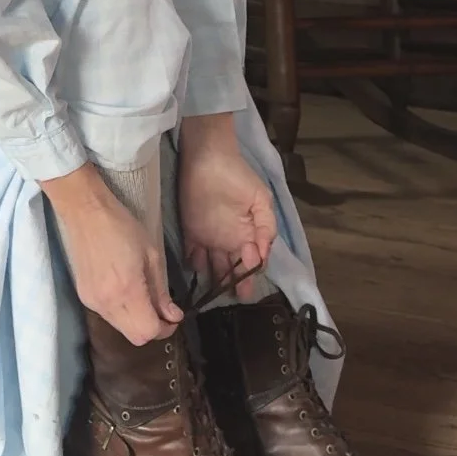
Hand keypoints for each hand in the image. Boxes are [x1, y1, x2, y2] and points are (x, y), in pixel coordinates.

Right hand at [41, 164, 183, 344]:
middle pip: (135, 337)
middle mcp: (106, 302)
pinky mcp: (84, 296)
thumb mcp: (151, 254)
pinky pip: (109, 317)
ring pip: (121, 329)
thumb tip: (172, 316)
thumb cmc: (122, 226)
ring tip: (144, 298)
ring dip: (137, 321)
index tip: (173, 317)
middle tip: (163, 311)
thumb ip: (161, 291)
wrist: (85, 212)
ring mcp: (92, 301)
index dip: (165, 330)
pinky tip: (125, 292)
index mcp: (126, 290)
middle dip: (153, 328)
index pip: (148, 331)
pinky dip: (122, 313)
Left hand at [178, 114, 276, 297]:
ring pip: (212, 266)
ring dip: (213, 279)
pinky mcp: (190, 231)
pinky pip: (191, 253)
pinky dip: (193, 262)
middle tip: (235, 298)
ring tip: (214, 290)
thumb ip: (266, 229)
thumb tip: (263, 257)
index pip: (250, 263)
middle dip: (234, 285)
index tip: (249, 282)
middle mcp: (229, 241)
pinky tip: (197, 268)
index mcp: (247, 235)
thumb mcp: (261, 200)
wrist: (208, 157)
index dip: (250, 273)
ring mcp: (209, 238)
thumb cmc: (238, 176)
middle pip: (231, 269)